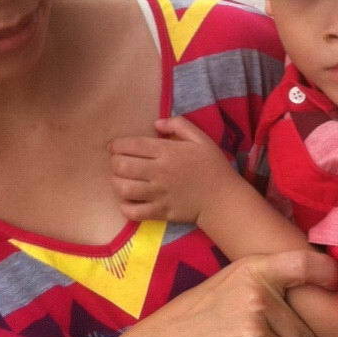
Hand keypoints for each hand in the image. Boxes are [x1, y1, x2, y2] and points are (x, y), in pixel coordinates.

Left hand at [110, 116, 234, 224]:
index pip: (131, 145)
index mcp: (167, 152)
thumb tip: (156, 123)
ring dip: (116, 183)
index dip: (116, 145)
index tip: (114, 147)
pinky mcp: (160, 212)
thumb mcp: (200, 138)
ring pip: (123, 189)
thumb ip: (179, 124)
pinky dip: (124, 206)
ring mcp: (158, 194)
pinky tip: (127, 201)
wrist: (223, 199)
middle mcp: (159, 172)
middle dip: (114, 162)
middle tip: (117, 162)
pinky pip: (133, 212)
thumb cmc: (212, 166)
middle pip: (122, 166)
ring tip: (120, 180)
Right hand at [136, 250, 337, 336]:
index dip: (327, 273)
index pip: (303, 264)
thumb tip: (323, 286)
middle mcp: (257, 299)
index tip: (337, 284)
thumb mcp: (235, 278)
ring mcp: (254, 335)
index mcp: (254, 271)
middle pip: (309, 335)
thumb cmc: (208, 309)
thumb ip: (271, 278)